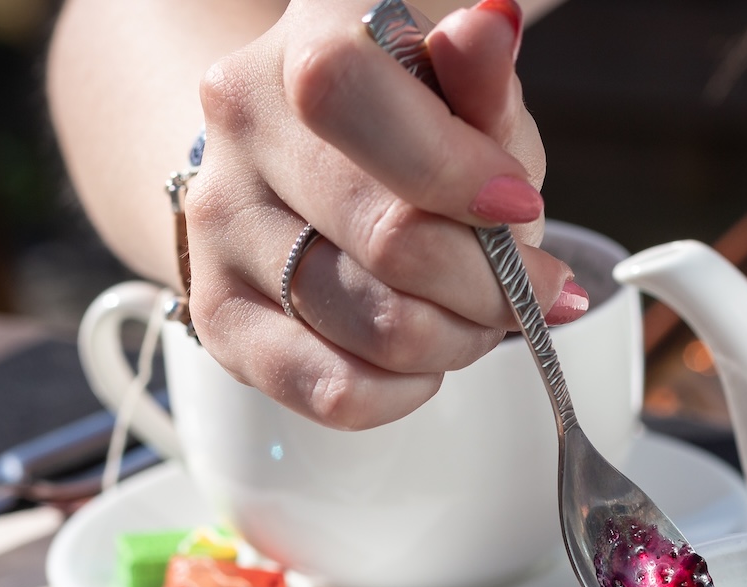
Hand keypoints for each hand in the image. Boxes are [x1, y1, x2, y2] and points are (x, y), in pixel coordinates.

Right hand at [186, 0, 581, 428]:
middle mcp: (242, 132)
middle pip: (389, 242)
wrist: (293, 166)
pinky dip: (401, 390)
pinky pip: (332, 390)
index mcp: (303, 51)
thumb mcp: (454, 93)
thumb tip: (493, 29)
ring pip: (374, 328)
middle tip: (528, 287)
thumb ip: (479, 78)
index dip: (460, 175)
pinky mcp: (219, 316)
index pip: (360, 107)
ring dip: (456, 340)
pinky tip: (420, 360)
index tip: (520, 208)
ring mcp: (221, 227)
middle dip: (489, 283)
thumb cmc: (394, 130)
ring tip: (474, 317)